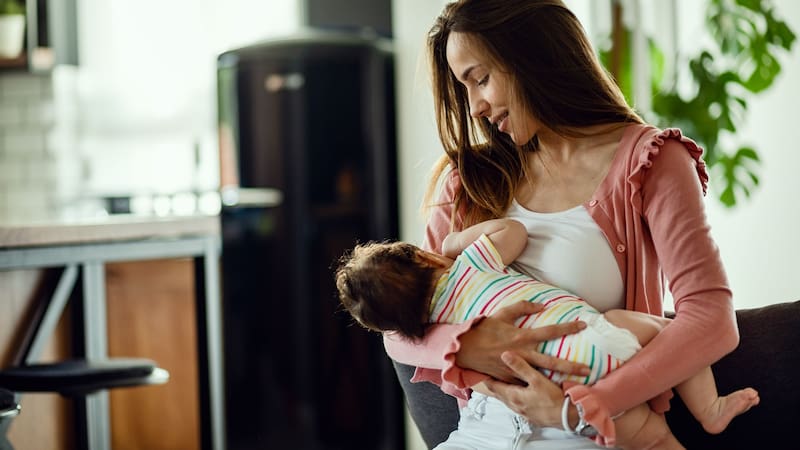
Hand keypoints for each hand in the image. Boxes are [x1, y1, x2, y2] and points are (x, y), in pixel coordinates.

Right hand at [455, 301, 589, 382]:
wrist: (465, 348)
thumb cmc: (484, 329)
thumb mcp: (502, 313)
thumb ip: (522, 307)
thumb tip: (541, 305)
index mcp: (522, 336)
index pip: (550, 331)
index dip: (568, 327)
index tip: (583, 325)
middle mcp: (523, 353)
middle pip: (552, 361)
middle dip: (571, 366)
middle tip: (587, 369)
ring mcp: (517, 368)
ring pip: (542, 376)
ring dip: (558, 380)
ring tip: (573, 385)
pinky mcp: (509, 377)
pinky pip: (525, 382)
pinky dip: (537, 386)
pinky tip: (549, 391)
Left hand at [483, 351, 568, 428]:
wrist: (568, 417)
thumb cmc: (553, 399)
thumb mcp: (536, 380)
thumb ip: (520, 367)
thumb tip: (505, 354)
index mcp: (513, 396)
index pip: (492, 386)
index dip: (486, 376)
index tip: (481, 368)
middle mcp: (514, 405)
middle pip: (498, 393)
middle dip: (493, 384)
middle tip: (488, 373)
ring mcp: (522, 412)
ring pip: (508, 399)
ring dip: (504, 390)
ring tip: (502, 381)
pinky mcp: (531, 415)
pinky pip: (518, 404)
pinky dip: (514, 397)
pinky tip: (520, 393)